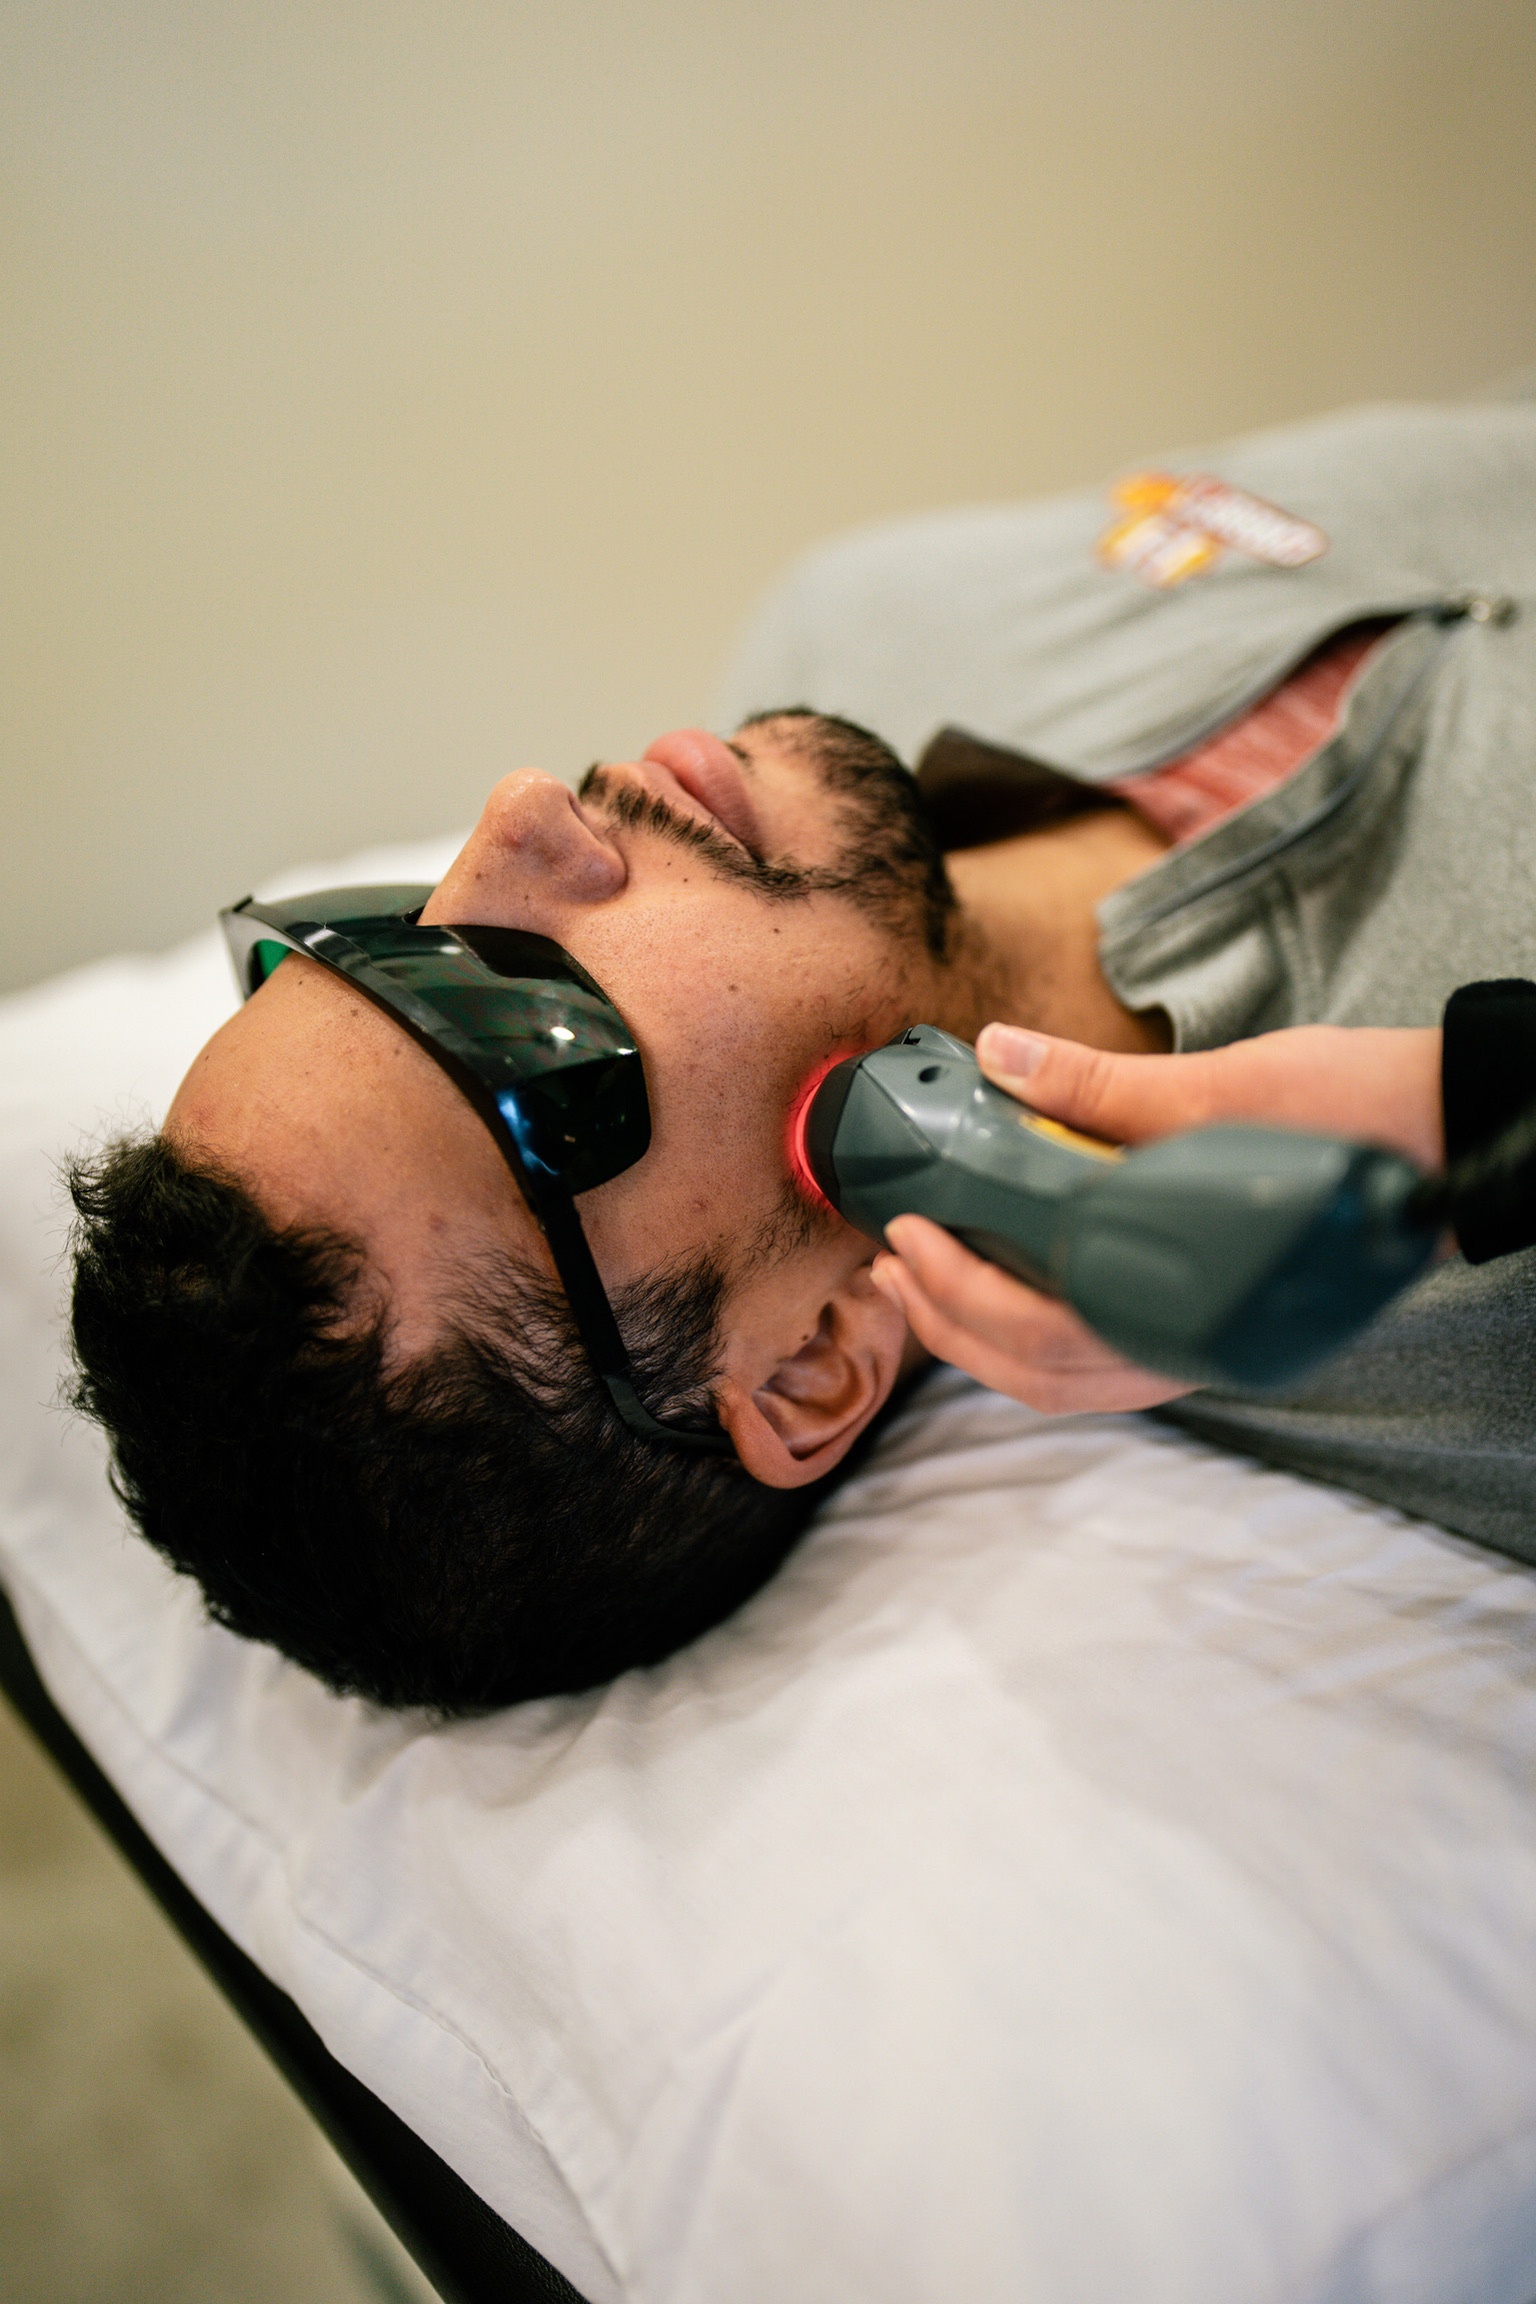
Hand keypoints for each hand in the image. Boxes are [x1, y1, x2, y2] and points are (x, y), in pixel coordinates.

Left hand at [868, 1020, 1444, 1413]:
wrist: (1451, 1133)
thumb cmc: (1350, 1115)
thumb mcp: (1221, 1088)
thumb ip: (1102, 1086)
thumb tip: (999, 1052)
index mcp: (1191, 1308)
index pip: (1049, 1335)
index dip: (961, 1294)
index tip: (910, 1235)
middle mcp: (1194, 1350)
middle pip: (1042, 1375)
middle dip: (951, 1323)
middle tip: (892, 1262)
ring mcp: (1202, 1346)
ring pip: (1069, 1379)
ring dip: (983, 1335)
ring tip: (925, 1275)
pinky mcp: (1206, 1323)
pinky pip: (1102, 1357)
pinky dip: (1035, 1327)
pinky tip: (1004, 1278)